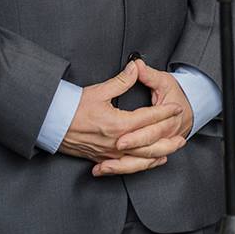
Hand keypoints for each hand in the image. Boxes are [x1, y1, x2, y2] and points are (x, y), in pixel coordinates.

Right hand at [58, 61, 183, 175]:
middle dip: (168, 138)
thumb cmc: (72, 107)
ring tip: (172, 150)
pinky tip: (150, 162)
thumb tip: (136, 67)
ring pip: (140, 158)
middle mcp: (116, 142)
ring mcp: (109, 153)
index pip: (149, 118)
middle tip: (183, 134)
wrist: (51, 124)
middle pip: (150, 143)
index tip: (177, 107)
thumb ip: (122, 80)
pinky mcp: (102, 159)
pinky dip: (142, 165)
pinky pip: (126, 166)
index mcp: (118, 124)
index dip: (165, 112)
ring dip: (159, 154)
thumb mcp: (99, 91)